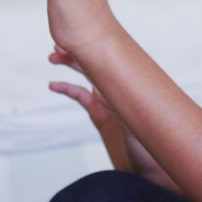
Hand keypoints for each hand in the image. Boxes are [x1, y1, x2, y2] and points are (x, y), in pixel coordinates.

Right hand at [49, 46, 182, 194]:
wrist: (146, 168)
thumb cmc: (149, 145)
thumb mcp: (137, 124)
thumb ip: (123, 107)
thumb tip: (110, 91)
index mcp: (126, 85)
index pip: (109, 58)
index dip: (93, 45)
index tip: (79, 33)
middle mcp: (118, 88)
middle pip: (95, 62)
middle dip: (77, 51)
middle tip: (58, 44)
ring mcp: (108, 99)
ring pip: (86, 75)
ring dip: (70, 64)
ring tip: (52, 56)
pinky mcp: (100, 114)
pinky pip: (81, 96)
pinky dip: (67, 89)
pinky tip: (53, 85)